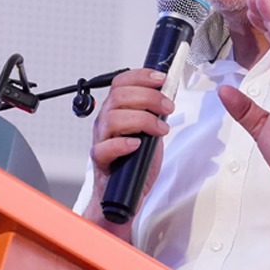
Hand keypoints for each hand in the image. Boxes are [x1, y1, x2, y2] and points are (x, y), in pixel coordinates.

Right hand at [83, 68, 172, 230]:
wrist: (127, 192)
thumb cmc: (135, 162)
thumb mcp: (150, 131)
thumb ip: (155, 113)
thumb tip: (168, 95)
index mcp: (116, 110)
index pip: (121, 82)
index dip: (141, 76)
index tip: (161, 79)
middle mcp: (106, 121)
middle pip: (119, 96)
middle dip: (149, 98)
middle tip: (167, 108)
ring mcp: (101, 140)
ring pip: (113, 118)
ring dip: (143, 120)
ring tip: (160, 130)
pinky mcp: (100, 160)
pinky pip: (104, 148)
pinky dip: (122, 144)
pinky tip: (137, 145)